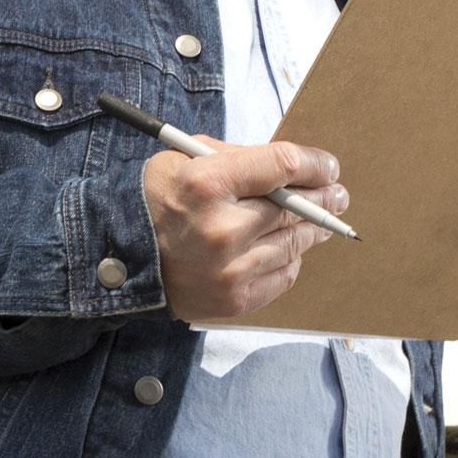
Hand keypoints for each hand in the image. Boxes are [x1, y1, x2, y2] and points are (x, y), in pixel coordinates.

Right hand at [141, 137, 347, 324]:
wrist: (120, 257)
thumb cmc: (154, 200)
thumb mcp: (185, 159)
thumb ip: (238, 158)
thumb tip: (291, 168)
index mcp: (207, 182)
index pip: (284, 165)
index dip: (315, 164)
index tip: (328, 168)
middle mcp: (222, 227)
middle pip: (296, 207)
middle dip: (323, 198)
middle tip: (337, 195)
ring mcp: (231, 268)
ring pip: (295, 242)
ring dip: (311, 230)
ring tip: (318, 222)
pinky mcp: (235, 298)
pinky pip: (284, 275)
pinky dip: (289, 259)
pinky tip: (286, 249)